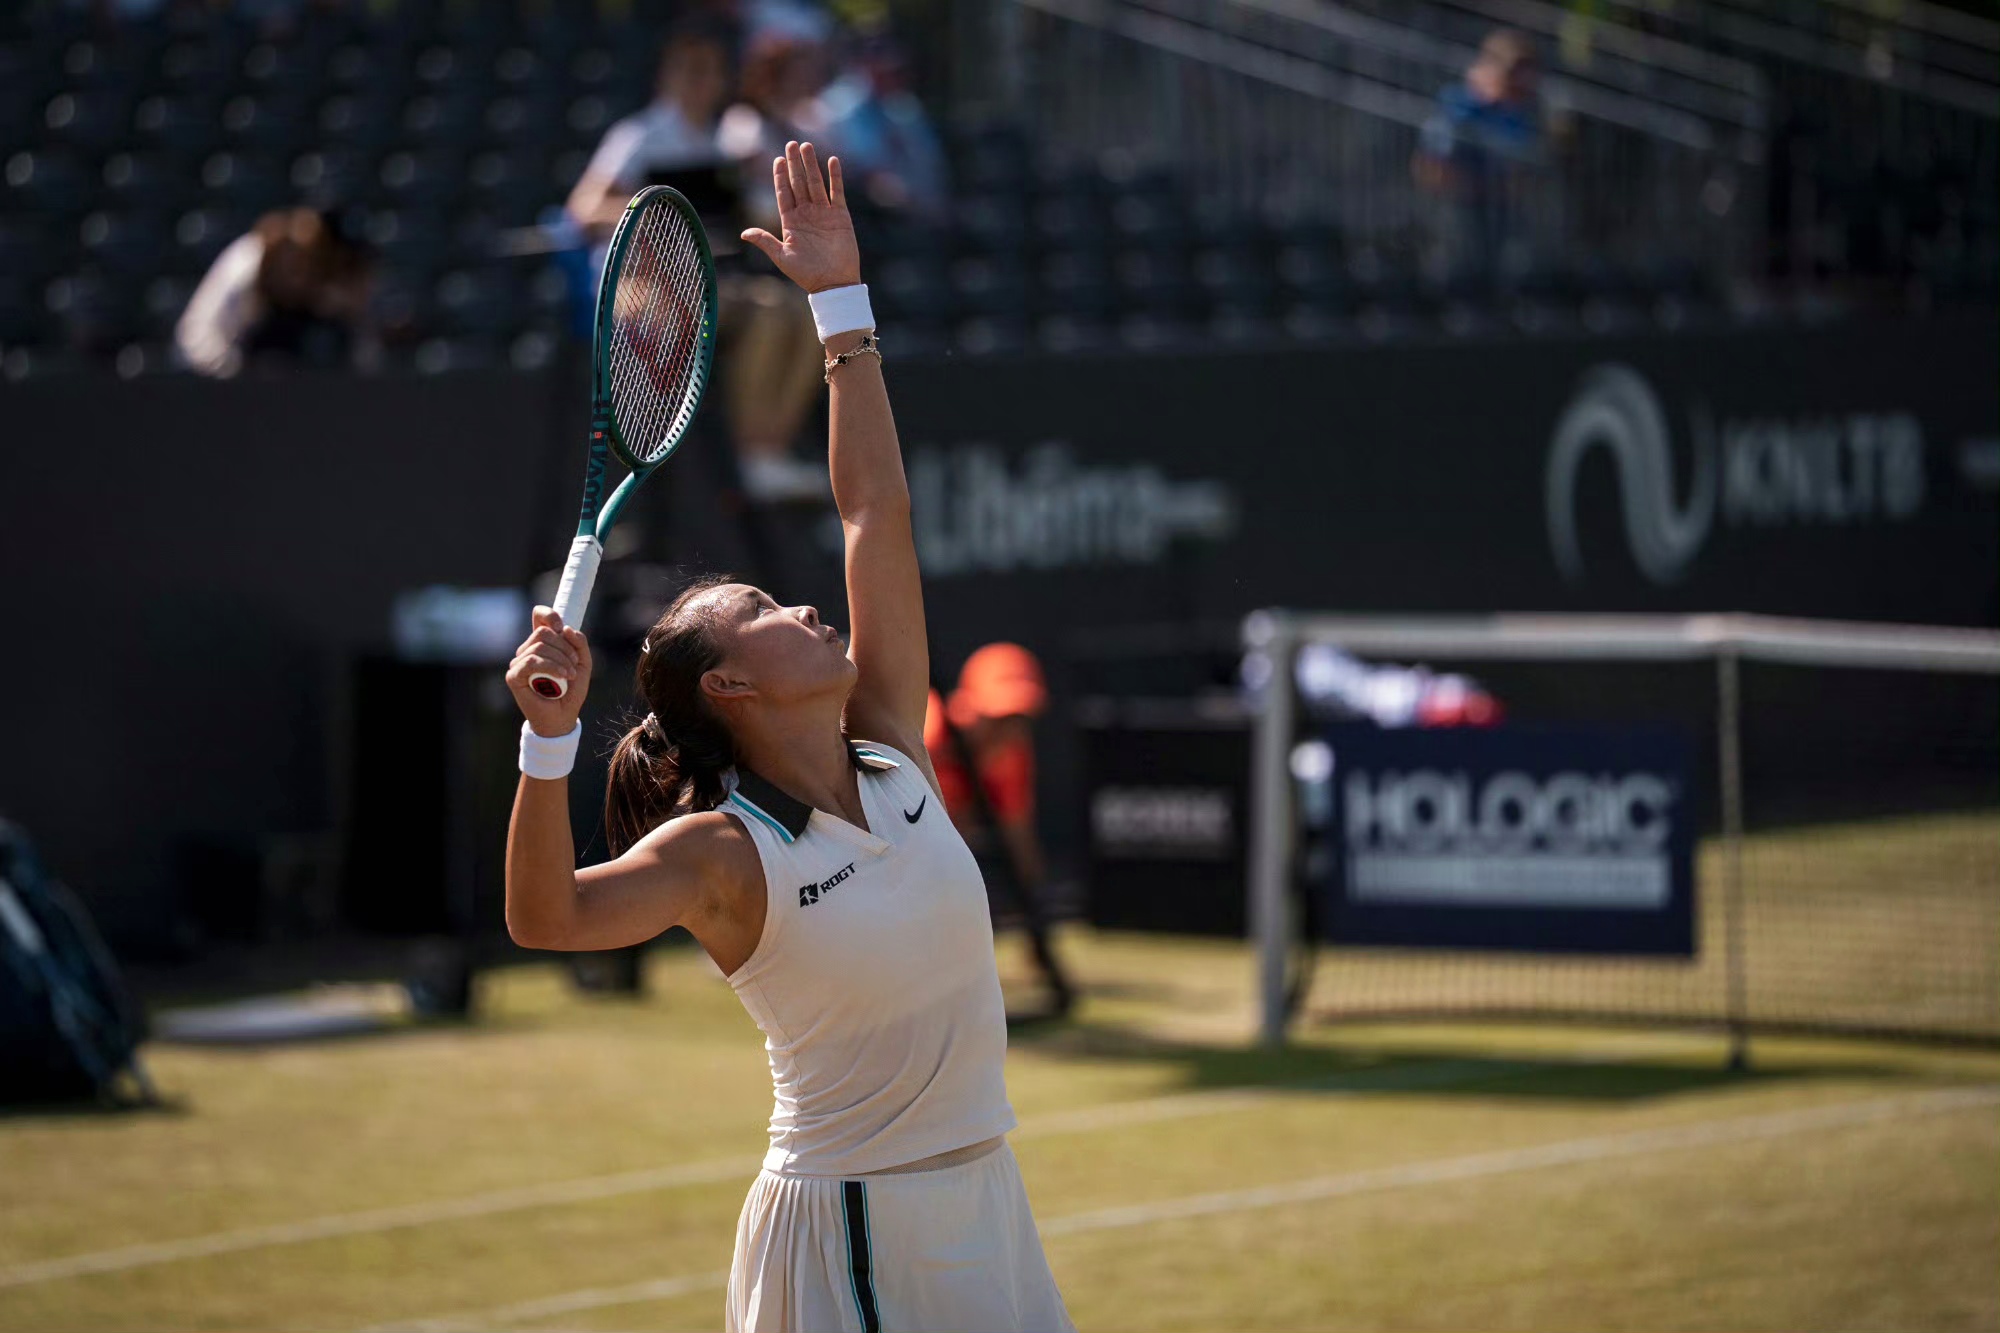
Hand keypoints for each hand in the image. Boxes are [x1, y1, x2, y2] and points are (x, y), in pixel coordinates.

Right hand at [506, 607, 592, 735]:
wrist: (563, 716)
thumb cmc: (571, 690)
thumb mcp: (583, 663)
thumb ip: (579, 643)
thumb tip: (565, 628)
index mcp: (543, 643)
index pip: (539, 616)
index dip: (549, 615)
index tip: (562, 628)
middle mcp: (528, 650)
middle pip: (543, 632)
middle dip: (564, 647)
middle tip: (574, 664)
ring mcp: (519, 663)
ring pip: (539, 646)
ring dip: (561, 660)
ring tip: (570, 675)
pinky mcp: (514, 676)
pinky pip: (531, 661)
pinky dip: (551, 667)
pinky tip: (562, 677)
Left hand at [739, 140, 861, 295]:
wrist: (833, 283)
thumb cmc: (806, 274)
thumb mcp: (782, 257)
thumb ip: (765, 241)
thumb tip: (744, 233)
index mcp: (790, 222)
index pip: (784, 193)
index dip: (780, 176)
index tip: (777, 159)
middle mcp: (806, 214)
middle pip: (798, 183)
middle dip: (794, 164)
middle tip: (790, 143)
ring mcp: (823, 213)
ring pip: (816, 183)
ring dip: (811, 165)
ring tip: (806, 146)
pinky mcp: (840, 216)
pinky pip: (837, 192)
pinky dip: (835, 177)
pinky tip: (832, 161)